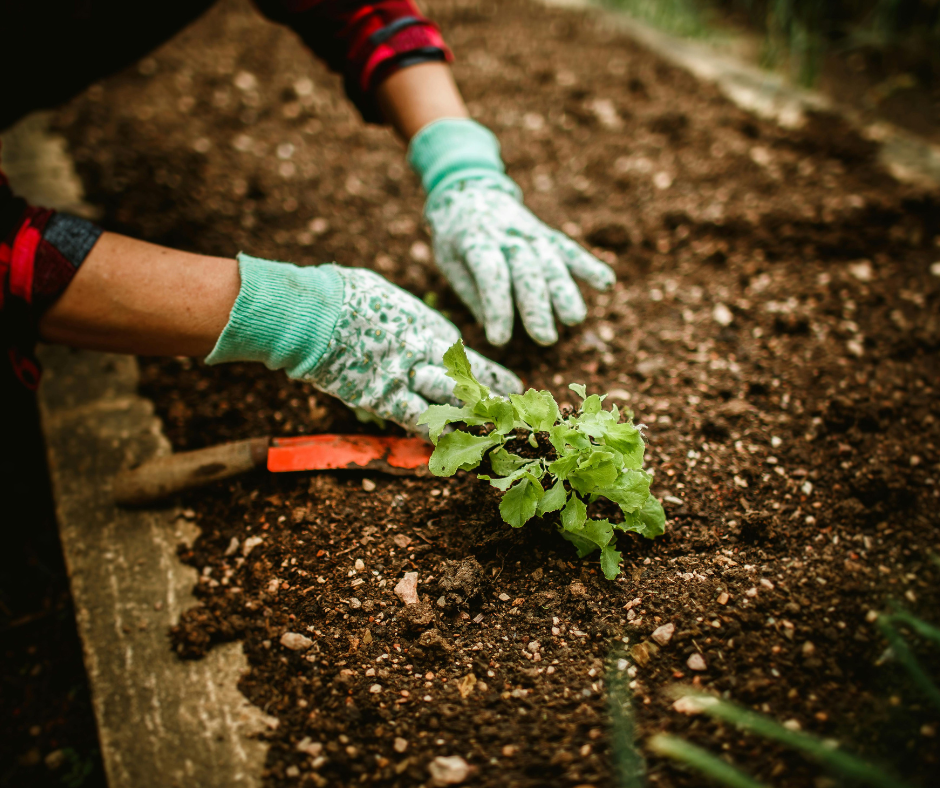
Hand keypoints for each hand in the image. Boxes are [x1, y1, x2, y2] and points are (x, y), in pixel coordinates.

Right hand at [206, 255, 521, 430]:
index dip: (489, 374)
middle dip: (492, 401)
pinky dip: (432, 435)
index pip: (466, 358)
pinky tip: (449, 449)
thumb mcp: (385, 298)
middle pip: (467, 382)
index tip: (510, 385)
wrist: (316, 311)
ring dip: (472, 421)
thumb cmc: (344, 294)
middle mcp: (426, 353)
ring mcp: (407, 377)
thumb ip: (402, 316)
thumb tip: (402, 318)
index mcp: (427, 326)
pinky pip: (416, 421)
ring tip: (495, 435)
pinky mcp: (384, 398)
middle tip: (514, 416)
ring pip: (451, 404)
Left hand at [426, 175, 614, 345]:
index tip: (499, 339)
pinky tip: (607, 283)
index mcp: (475, 241)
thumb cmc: (455, 237)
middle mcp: (507, 235)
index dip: (496, 307)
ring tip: (574, 319)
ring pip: (551, 262)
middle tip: (544, 338)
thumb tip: (493, 326)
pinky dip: (588, 265)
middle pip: (526, 271)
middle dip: (537, 305)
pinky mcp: (546, 235)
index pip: (490, 274)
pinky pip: (569, 250)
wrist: (469, 191)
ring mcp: (530, 233)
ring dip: (565, 291)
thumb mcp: (448, 261)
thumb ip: (471, 291)